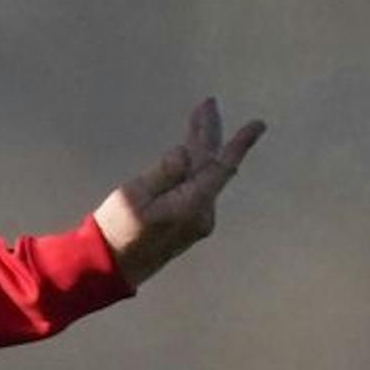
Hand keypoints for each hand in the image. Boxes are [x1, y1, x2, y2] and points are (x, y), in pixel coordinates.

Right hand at [93, 97, 265, 288]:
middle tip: (208, 104)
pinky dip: (194, 166)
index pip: (220, 167)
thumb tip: (185, 153)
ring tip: (199, 118)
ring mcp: (199, 220)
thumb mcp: (135, 195)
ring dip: (200, 147)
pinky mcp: (190, 222)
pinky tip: (191, 151)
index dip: (239, 143)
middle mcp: (203, 213)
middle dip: (209, 133)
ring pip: (204, 175)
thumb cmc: (118, 229)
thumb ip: (164, 172)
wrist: (112, 266)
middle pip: (211, 165)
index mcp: (191, 205)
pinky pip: (198, 186)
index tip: (258, 124)